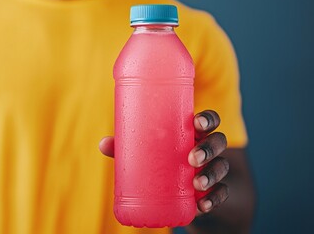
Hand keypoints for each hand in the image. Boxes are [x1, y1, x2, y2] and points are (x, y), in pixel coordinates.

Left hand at [99, 110, 228, 214]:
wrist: (177, 195)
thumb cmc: (159, 164)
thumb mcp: (144, 154)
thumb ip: (126, 148)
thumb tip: (103, 144)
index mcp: (192, 133)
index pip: (208, 120)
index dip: (207, 119)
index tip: (196, 122)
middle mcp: (207, 149)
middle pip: (219, 141)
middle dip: (209, 148)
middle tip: (191, 158)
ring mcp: (213, 170)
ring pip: (222, 166)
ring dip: (212, 174)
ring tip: (197, 184)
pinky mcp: (215, 191)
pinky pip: (222, 193)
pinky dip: (215, 199)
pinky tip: (204, 205)